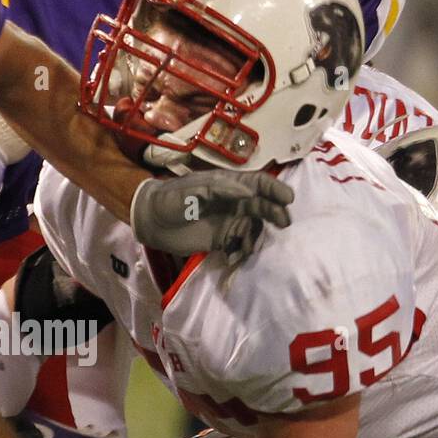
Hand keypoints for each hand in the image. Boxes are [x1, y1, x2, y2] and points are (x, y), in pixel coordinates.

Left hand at [129, 170, 292, 260]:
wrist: (150, 221)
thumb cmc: (170, 199)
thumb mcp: (192, 190)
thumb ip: (219, 190)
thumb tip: (247, 194)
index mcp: (228, 185)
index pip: (258, 183)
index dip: (274, 189)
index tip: (287, 198)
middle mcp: (233, 202)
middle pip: (261, 205)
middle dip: (275, 212)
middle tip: (284, 222)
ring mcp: (229, 221)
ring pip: (254, 226)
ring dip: (259, 234)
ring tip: (254, 243)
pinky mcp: (221, 239)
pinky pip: (240, 243)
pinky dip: (245, 248)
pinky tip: (242, 254)